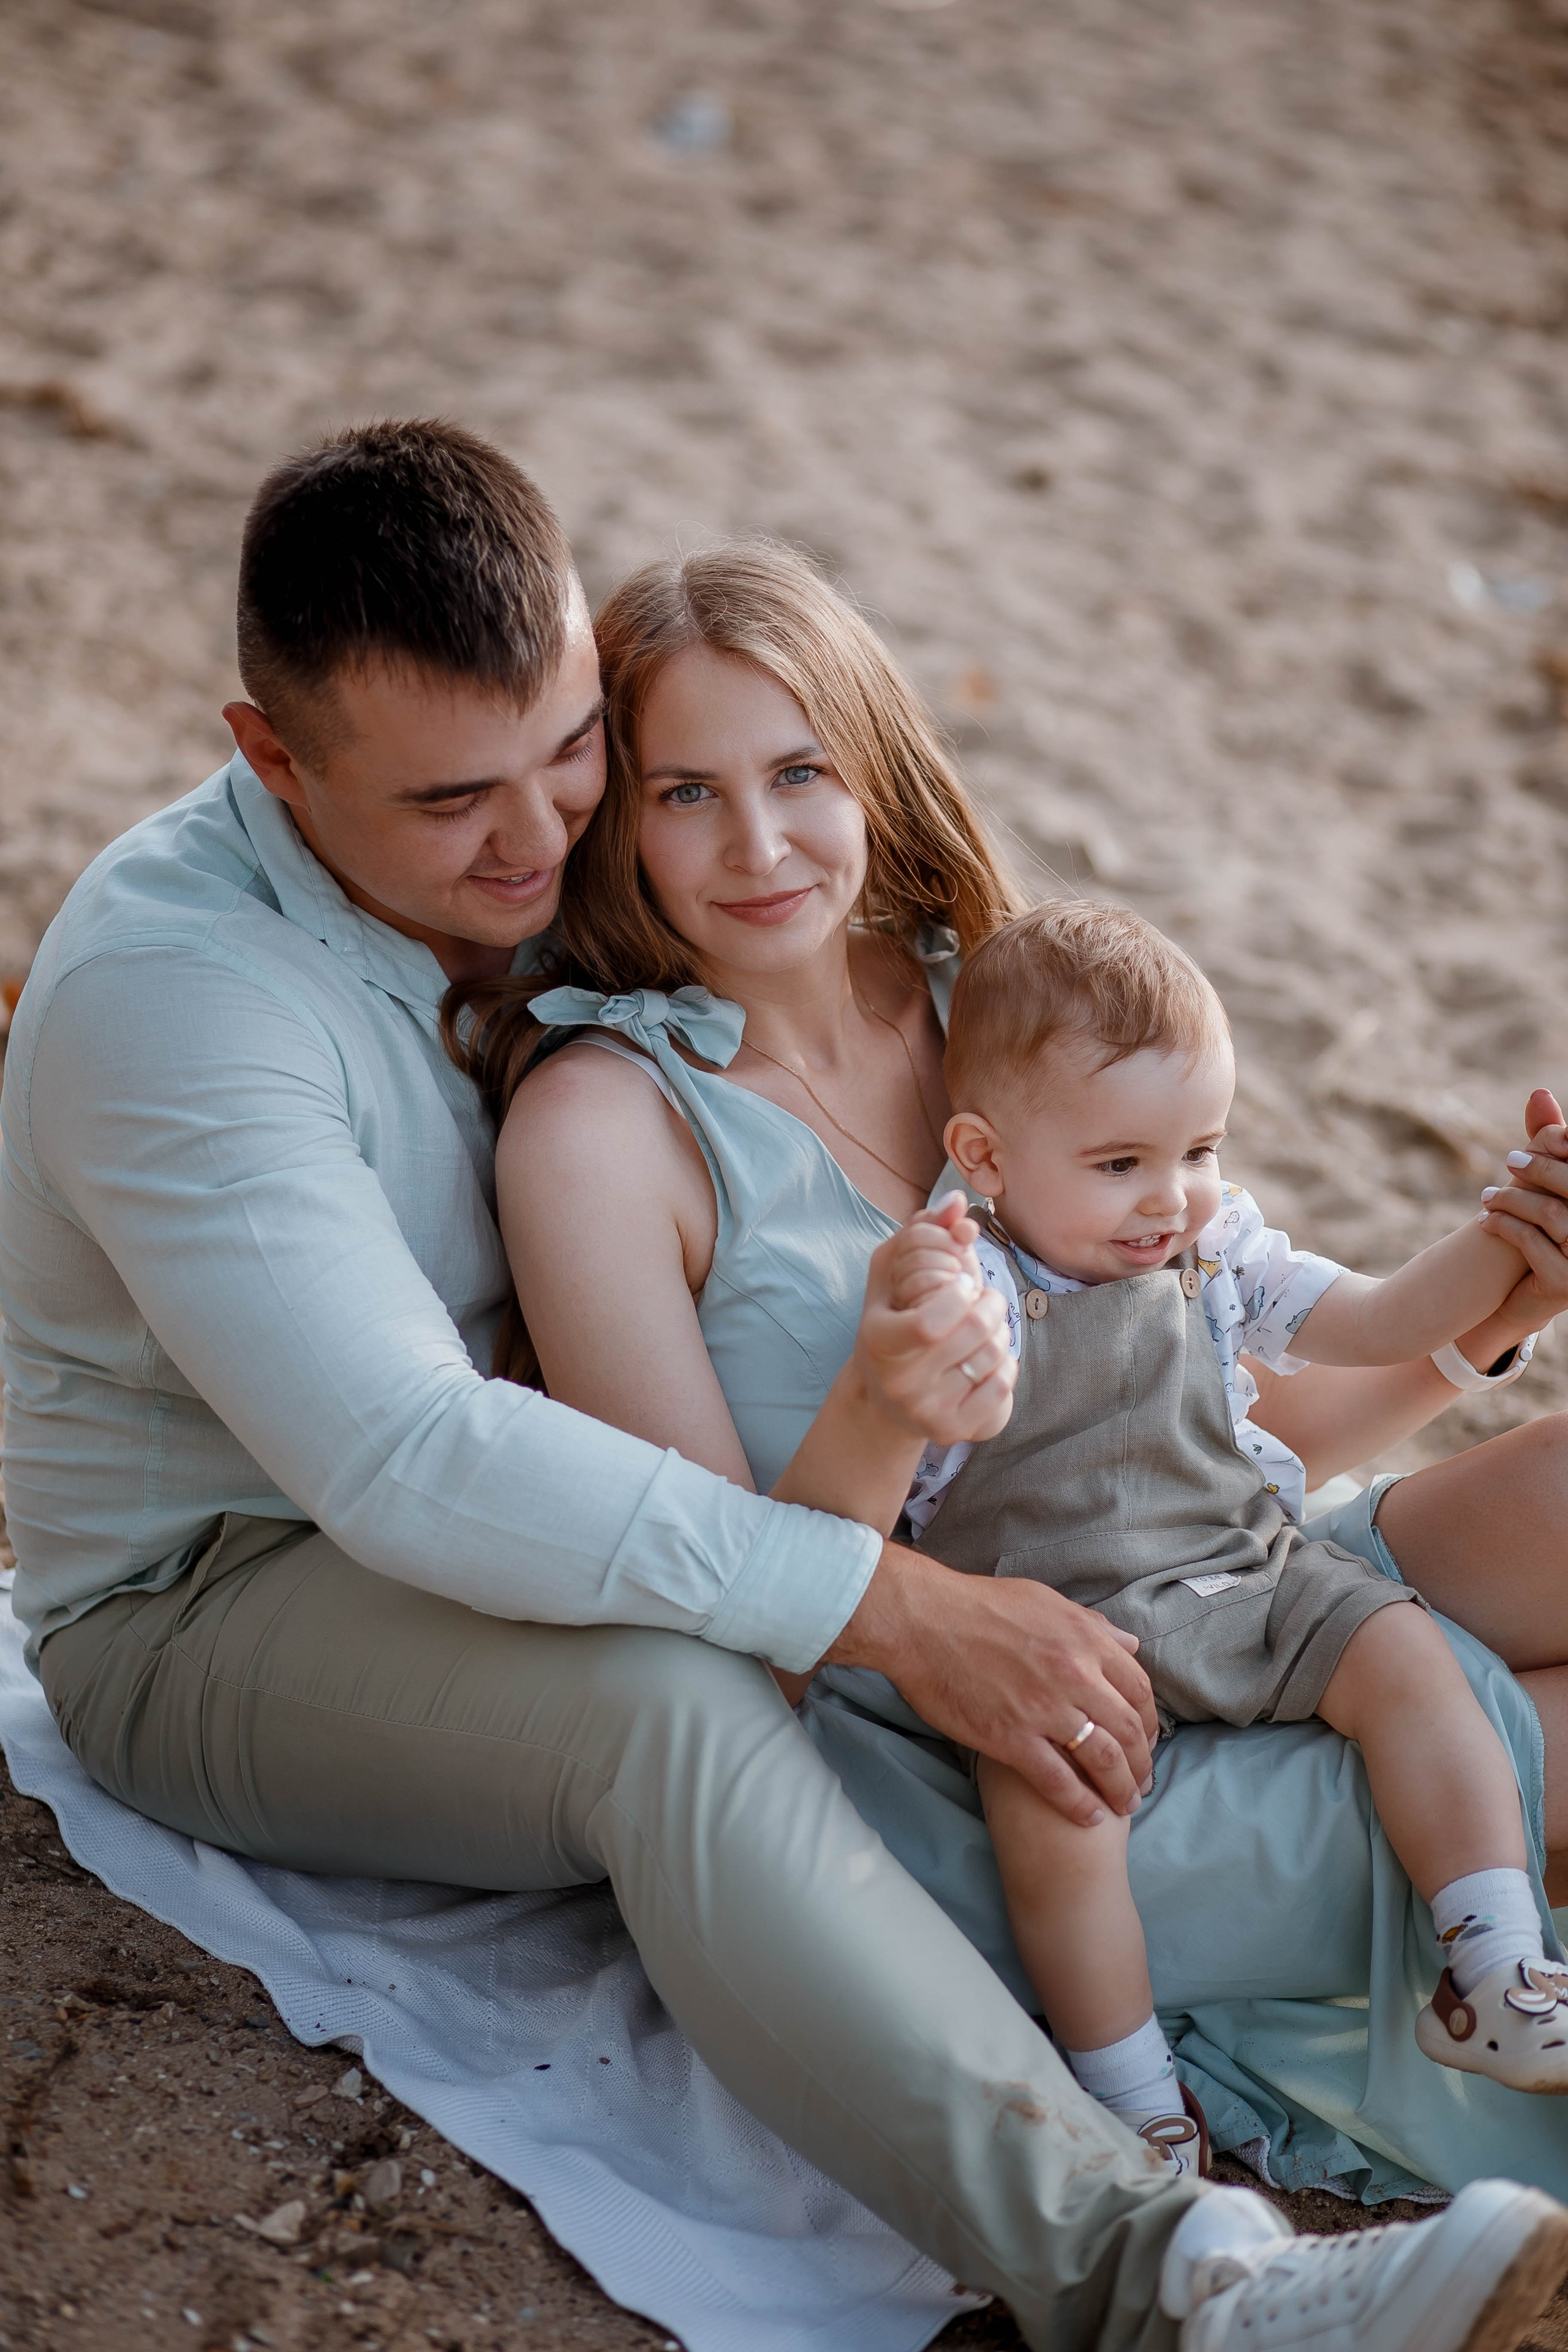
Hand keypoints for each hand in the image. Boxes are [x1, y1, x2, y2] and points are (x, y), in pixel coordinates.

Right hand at [829, 1540, 1158, 1823]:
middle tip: (1143, 1783)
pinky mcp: (1011, 1738)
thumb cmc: (977, 1605)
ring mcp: (1044, 1709)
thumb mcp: (1044, 1601)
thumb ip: (1090, 1626)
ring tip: (1125, 1804)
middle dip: (1142, 1762)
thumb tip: (1129, 1645)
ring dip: (1120, 1788)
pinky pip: (1057, 1781)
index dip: (1150, 1720)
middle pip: (1128, 1730)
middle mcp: (1074, 1675)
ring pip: (1102, 1759)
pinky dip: (1079, 1804)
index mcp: (1085, 1640)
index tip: (1148, 1740)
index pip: (1138, 1689)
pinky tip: (1090, 1817)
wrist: (922, 1620)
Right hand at [852, 1193, 1016, 1445]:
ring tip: (984, 1329)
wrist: (882, 1401)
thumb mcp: (892, 1276)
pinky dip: (1005, 1364)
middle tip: (985, 1300)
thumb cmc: (891, 1323)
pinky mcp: (954, 1431)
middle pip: (976, 1331)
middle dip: (992, 1304)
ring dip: (1000, 1332)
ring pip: (994, 1355)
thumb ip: (920, 1233)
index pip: (932, 1322)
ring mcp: (927, 1411)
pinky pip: (1004, 1386)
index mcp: (879, 1341)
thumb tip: (956, 1202)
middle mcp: (900, 1382)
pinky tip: (986, 1360)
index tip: (962, 1283)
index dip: (960, 1293)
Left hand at [1476, 1088, 1567, 1336]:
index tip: (1547, 1139)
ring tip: (1486, 1196)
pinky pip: (1532, 1244)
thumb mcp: (1545, 1184)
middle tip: (1510, 1160)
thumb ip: (1548, 1142)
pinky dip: (1504, 1226)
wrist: (1522, 1294)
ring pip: (1551, 1215)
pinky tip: (1485, 1221)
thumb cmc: (1543, 1229)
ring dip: (1512, 1200)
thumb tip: (1539, 1093)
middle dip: (1542, 1170)